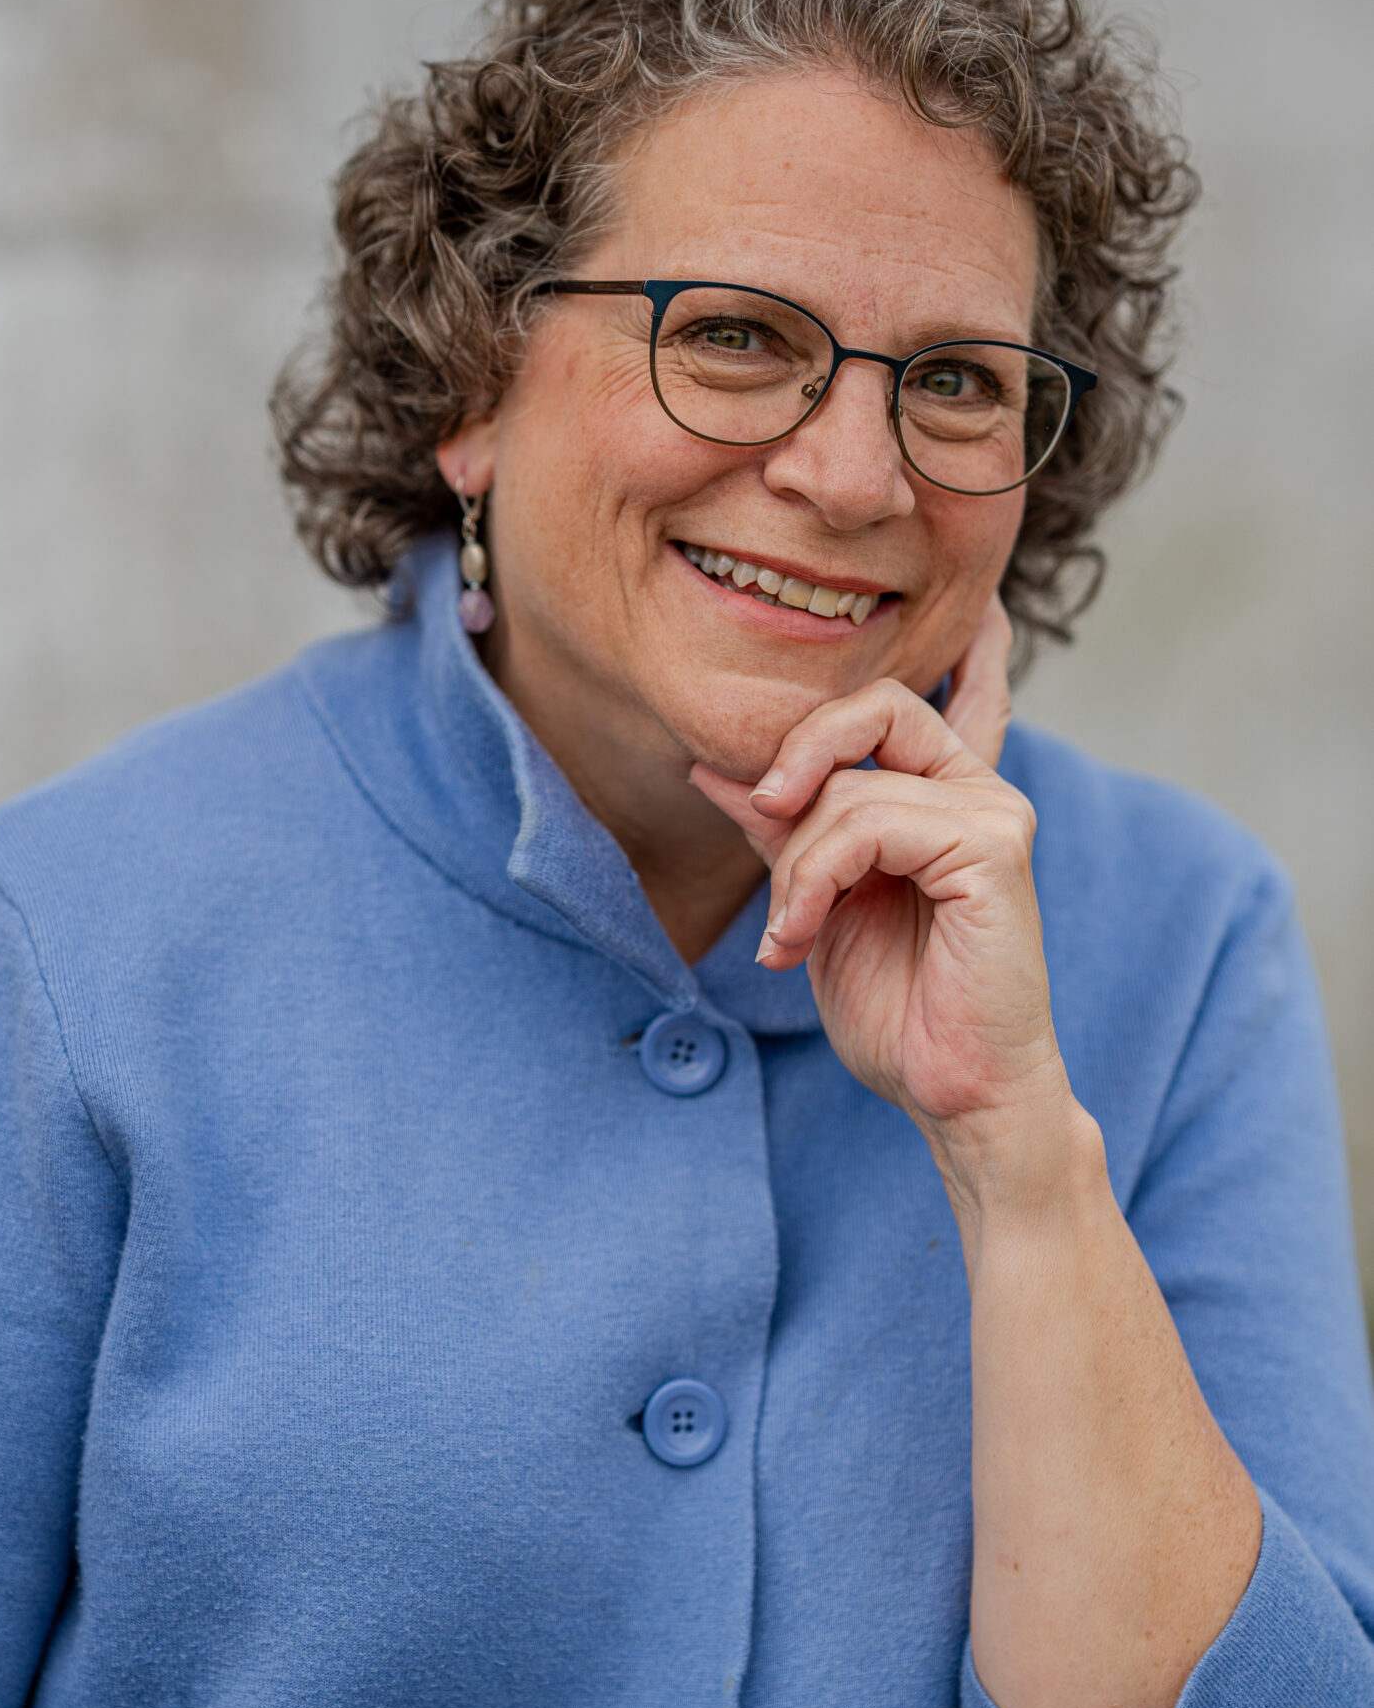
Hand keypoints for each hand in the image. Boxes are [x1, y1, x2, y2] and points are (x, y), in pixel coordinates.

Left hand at [689, 597, 1065, 1137]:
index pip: (961, 691)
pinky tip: (799, 937)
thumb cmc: (898, 1005)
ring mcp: (994, 812)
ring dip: (794, 863)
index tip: (980, 616)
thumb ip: (783, 829)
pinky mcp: (994, 846)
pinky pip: (872, 822)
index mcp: (946, 796)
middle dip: (796, 752)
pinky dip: (814, 879)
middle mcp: (977, 789)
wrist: (953, 1091)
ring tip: (785, 932)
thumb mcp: (817, 900)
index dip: (972, 645)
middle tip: (758, 808)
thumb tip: (714, 769)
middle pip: (876, 705)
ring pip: (852, 784)